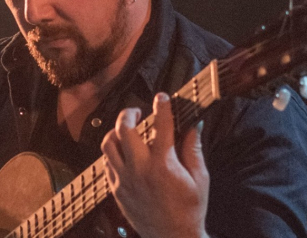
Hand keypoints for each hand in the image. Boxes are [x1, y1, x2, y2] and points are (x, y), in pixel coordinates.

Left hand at [100, 92, 209, 237]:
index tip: (162, 97)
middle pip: (124, 129)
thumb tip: (195, 123)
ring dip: (116, 132)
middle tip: (137, 111)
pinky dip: (113, 153)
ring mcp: (124, 180)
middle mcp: (140, 169)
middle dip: (129, 113)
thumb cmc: (190, 209)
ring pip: (108, 145)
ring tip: (126, 130)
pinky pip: (106, 164)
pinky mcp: (116, 190)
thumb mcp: (200, 178)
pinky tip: (123, 152)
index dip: (162, 106)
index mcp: (163, 164)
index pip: (161, 125)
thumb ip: (193, 148)